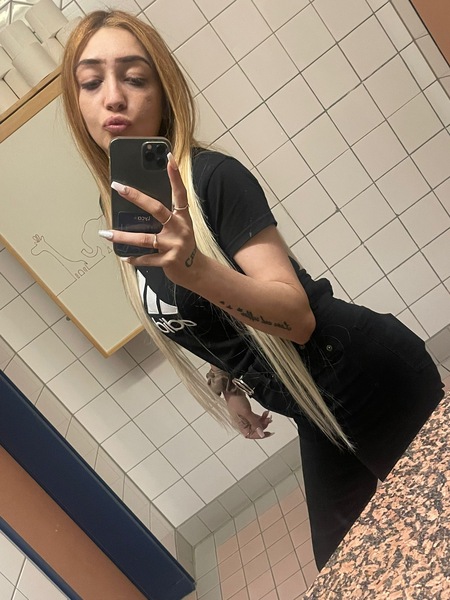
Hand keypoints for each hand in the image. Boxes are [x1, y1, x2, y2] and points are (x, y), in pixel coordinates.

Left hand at [100, 154, 201, 285]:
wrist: (196, 270)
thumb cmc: (183, 245)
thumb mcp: (179, 227)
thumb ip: (164, 217)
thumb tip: (139, 206)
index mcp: (183, 217)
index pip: (179, 192)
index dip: (175, 176)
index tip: (168, 158)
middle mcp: (179, 228)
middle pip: (156, 209)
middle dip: (136, 196)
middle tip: (118, 186)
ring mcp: (174, 245)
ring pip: (145, 238)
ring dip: (123, 237)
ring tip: (106, 234)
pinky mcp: (168, 260)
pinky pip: (147, 258)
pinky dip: (134, 258)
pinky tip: (124, 256)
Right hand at [225, 393, 272, 439]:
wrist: (233, 390)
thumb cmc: (237, 402)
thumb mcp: (246, 413)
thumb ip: (255, 423)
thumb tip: (262, 434)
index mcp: (240, 425)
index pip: (250, 435)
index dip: (259, 435)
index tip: (268, 433)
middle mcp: (242, 423)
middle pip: (254, 429)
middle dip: (263, 426)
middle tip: (269, 420)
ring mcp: (244, 417)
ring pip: (256, 423)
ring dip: (263, 420)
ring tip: (268, 414)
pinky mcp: (246, 412)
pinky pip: (255, 417)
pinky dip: (261, 416)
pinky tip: (265, 413)